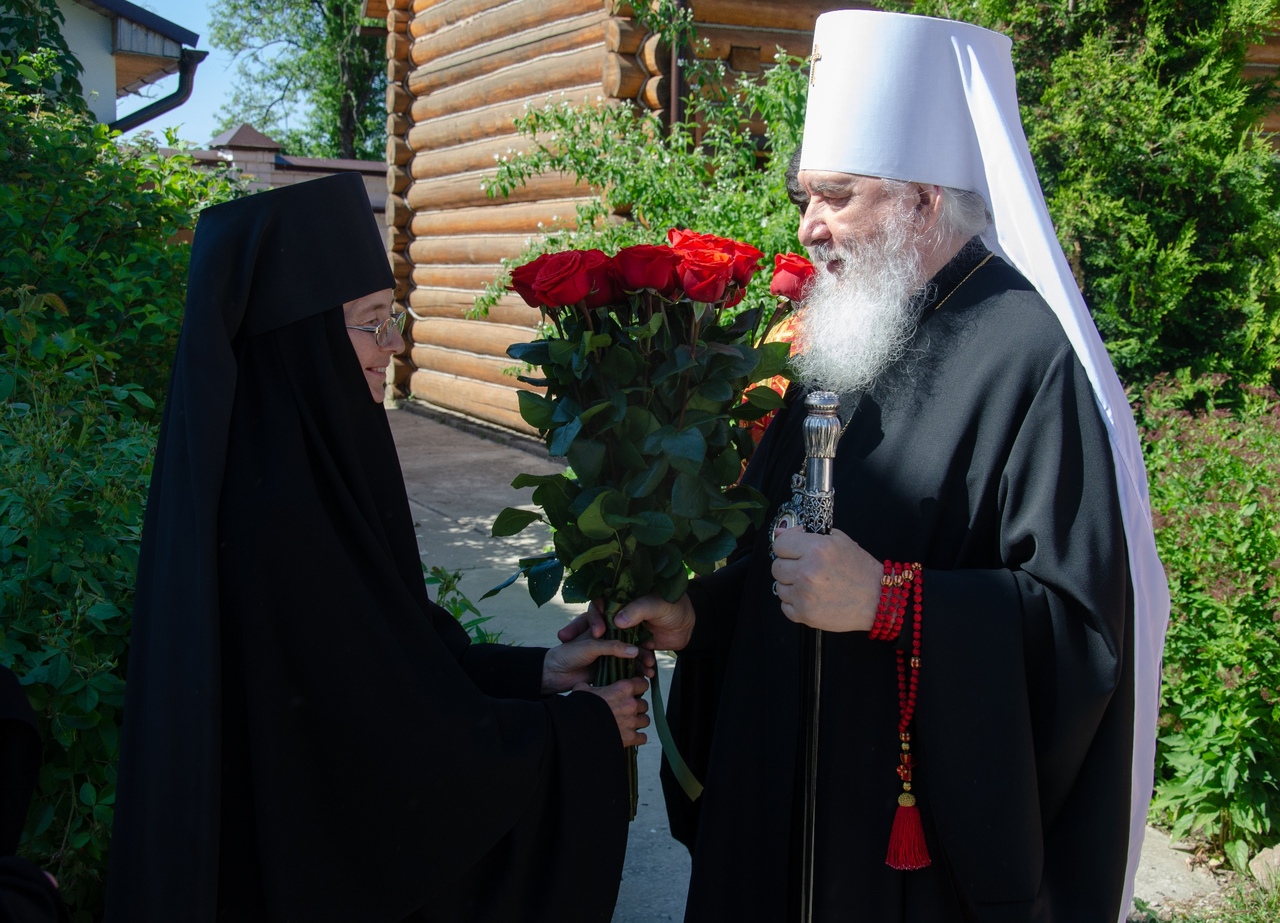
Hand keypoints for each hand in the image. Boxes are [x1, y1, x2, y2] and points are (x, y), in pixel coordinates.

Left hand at [541, 633, 649, 693]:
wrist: (554, 674)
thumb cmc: (568, 654)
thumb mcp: (590, 646)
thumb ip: (612, 647)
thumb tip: (635, 651)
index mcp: (602, 625)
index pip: (622, 623)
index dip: (632, 630)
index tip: (634, 641)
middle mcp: (608, 638)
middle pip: (630, 641)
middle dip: (641, 650)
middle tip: (650, 657)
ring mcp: (610, 654)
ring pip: (630, 656)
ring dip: (641, 663)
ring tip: (650, 670)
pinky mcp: (610, 668)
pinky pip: (626, 670)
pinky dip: (636, 673)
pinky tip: (646, 677)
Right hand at [564, 594, 694, 652]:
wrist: (691, 626)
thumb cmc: (675, 607)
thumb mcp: (657, 604)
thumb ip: (637, 610)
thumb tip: (616, 620)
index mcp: (623, 597)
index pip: (600, 602)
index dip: (593, 614)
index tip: (596, 630)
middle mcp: (619, 611)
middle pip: (595, 620)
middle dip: (579, 632)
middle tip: (566, 642)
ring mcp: (624, 629)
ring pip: (605, 639)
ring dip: (598, 651)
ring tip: (587, 662)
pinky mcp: (631, 644)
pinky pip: (621, 653)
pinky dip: (621, 663)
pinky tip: (618, 670)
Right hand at [578, 676, 649, 746]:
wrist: (578, 729)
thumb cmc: (581, 708)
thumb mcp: (582, 690)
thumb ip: (588, 686)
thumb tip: (584, 686)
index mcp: (623, 689)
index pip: (643, 684)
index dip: (639, 687)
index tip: (634, 690)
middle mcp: (631, 704)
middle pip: (644, 704)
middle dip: (637, 707)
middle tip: (627, 710)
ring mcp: (632, 722)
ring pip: (645, 720)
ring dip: (638, 721)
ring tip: (629, 723)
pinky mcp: (630, 738)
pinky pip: (642, 737)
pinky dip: (638, 737)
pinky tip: (631, 736)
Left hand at [770, 527, 881, 631]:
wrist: (878, 599)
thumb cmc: (860, 570)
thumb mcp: (838, 541)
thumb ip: (805, 534)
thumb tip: (779, 532)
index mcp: (816, 549)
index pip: (779, 544)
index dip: (786, 546)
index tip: (794, 550)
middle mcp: (807, 572)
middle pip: (776, 567)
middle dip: (789, 566)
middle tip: (806, 569)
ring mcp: (804, 595)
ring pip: (779, 587)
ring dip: (791, 586)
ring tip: (812, 585)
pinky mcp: (805, 614)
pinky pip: (784, 606)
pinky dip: (795, 603)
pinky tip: (811, 597)